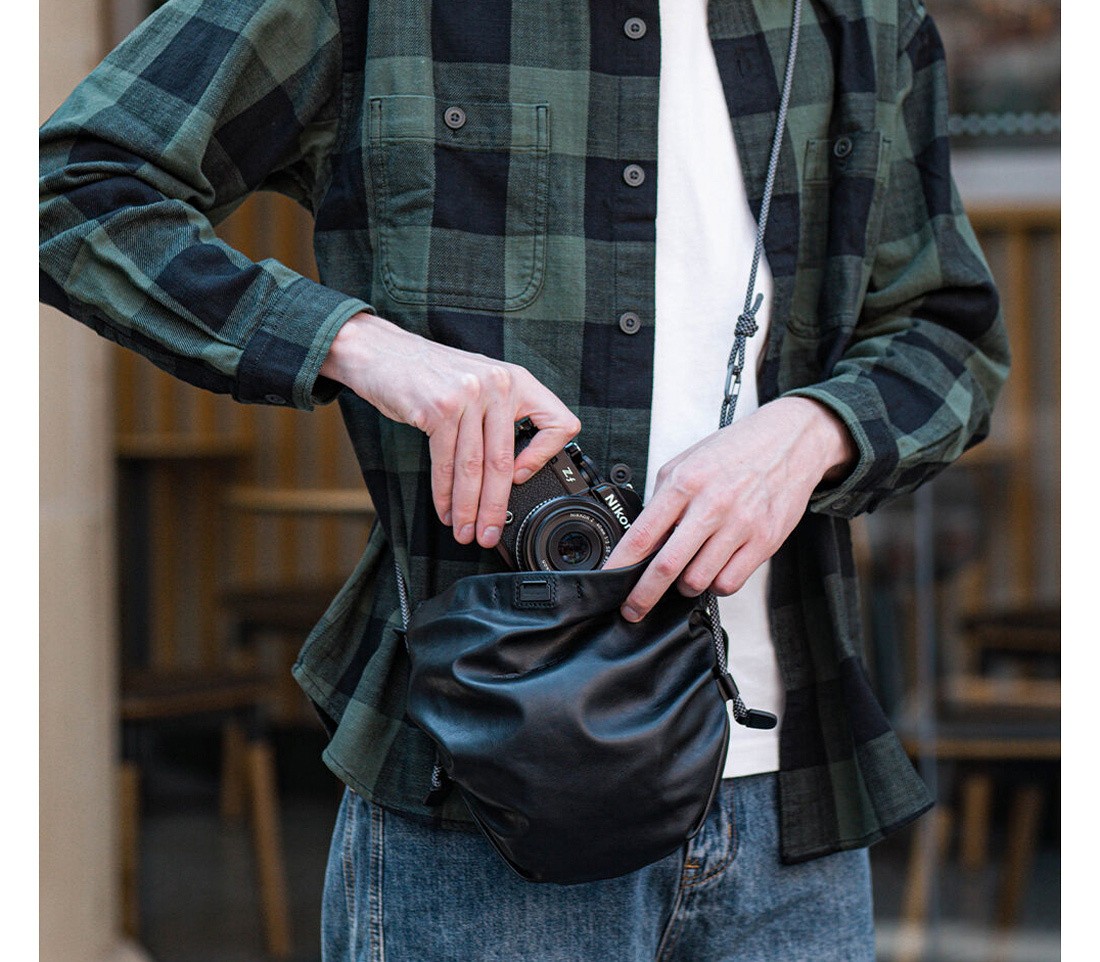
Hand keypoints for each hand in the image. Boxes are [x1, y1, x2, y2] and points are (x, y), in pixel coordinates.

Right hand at [320, 311, 580, 548]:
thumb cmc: (430, 373)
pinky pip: (446, 463)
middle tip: (490, 533)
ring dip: (468, 508)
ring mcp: (468, 396)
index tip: (525, 477)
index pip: (558, 422)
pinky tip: (445, 509)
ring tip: (465, 531)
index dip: (547, 456)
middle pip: (504, 460)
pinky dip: (444, 493)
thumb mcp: (479, 383)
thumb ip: (498, 416)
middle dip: (496, 506)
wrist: (380, 351)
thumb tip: (513, 471)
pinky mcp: (439, 408)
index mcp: (517, 380)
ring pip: (473, 468)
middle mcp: (498, 385)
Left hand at [603, 397, 855, 620]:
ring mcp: (740, 525)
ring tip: (686, 573)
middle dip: (644, 595)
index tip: (608, 582)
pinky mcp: (765, 541)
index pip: (643, 534)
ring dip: (684, 586)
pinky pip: (729, 582)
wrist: (789, 441)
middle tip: (632, 609)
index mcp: (685, 483)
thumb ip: (662, 500)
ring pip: (698, 580)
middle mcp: (712, 505)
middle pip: (667, 566)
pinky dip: (716, 584)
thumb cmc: (734, 452)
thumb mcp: (686, 463)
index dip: (620, 564)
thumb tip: (642, 539)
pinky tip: (714, 569)